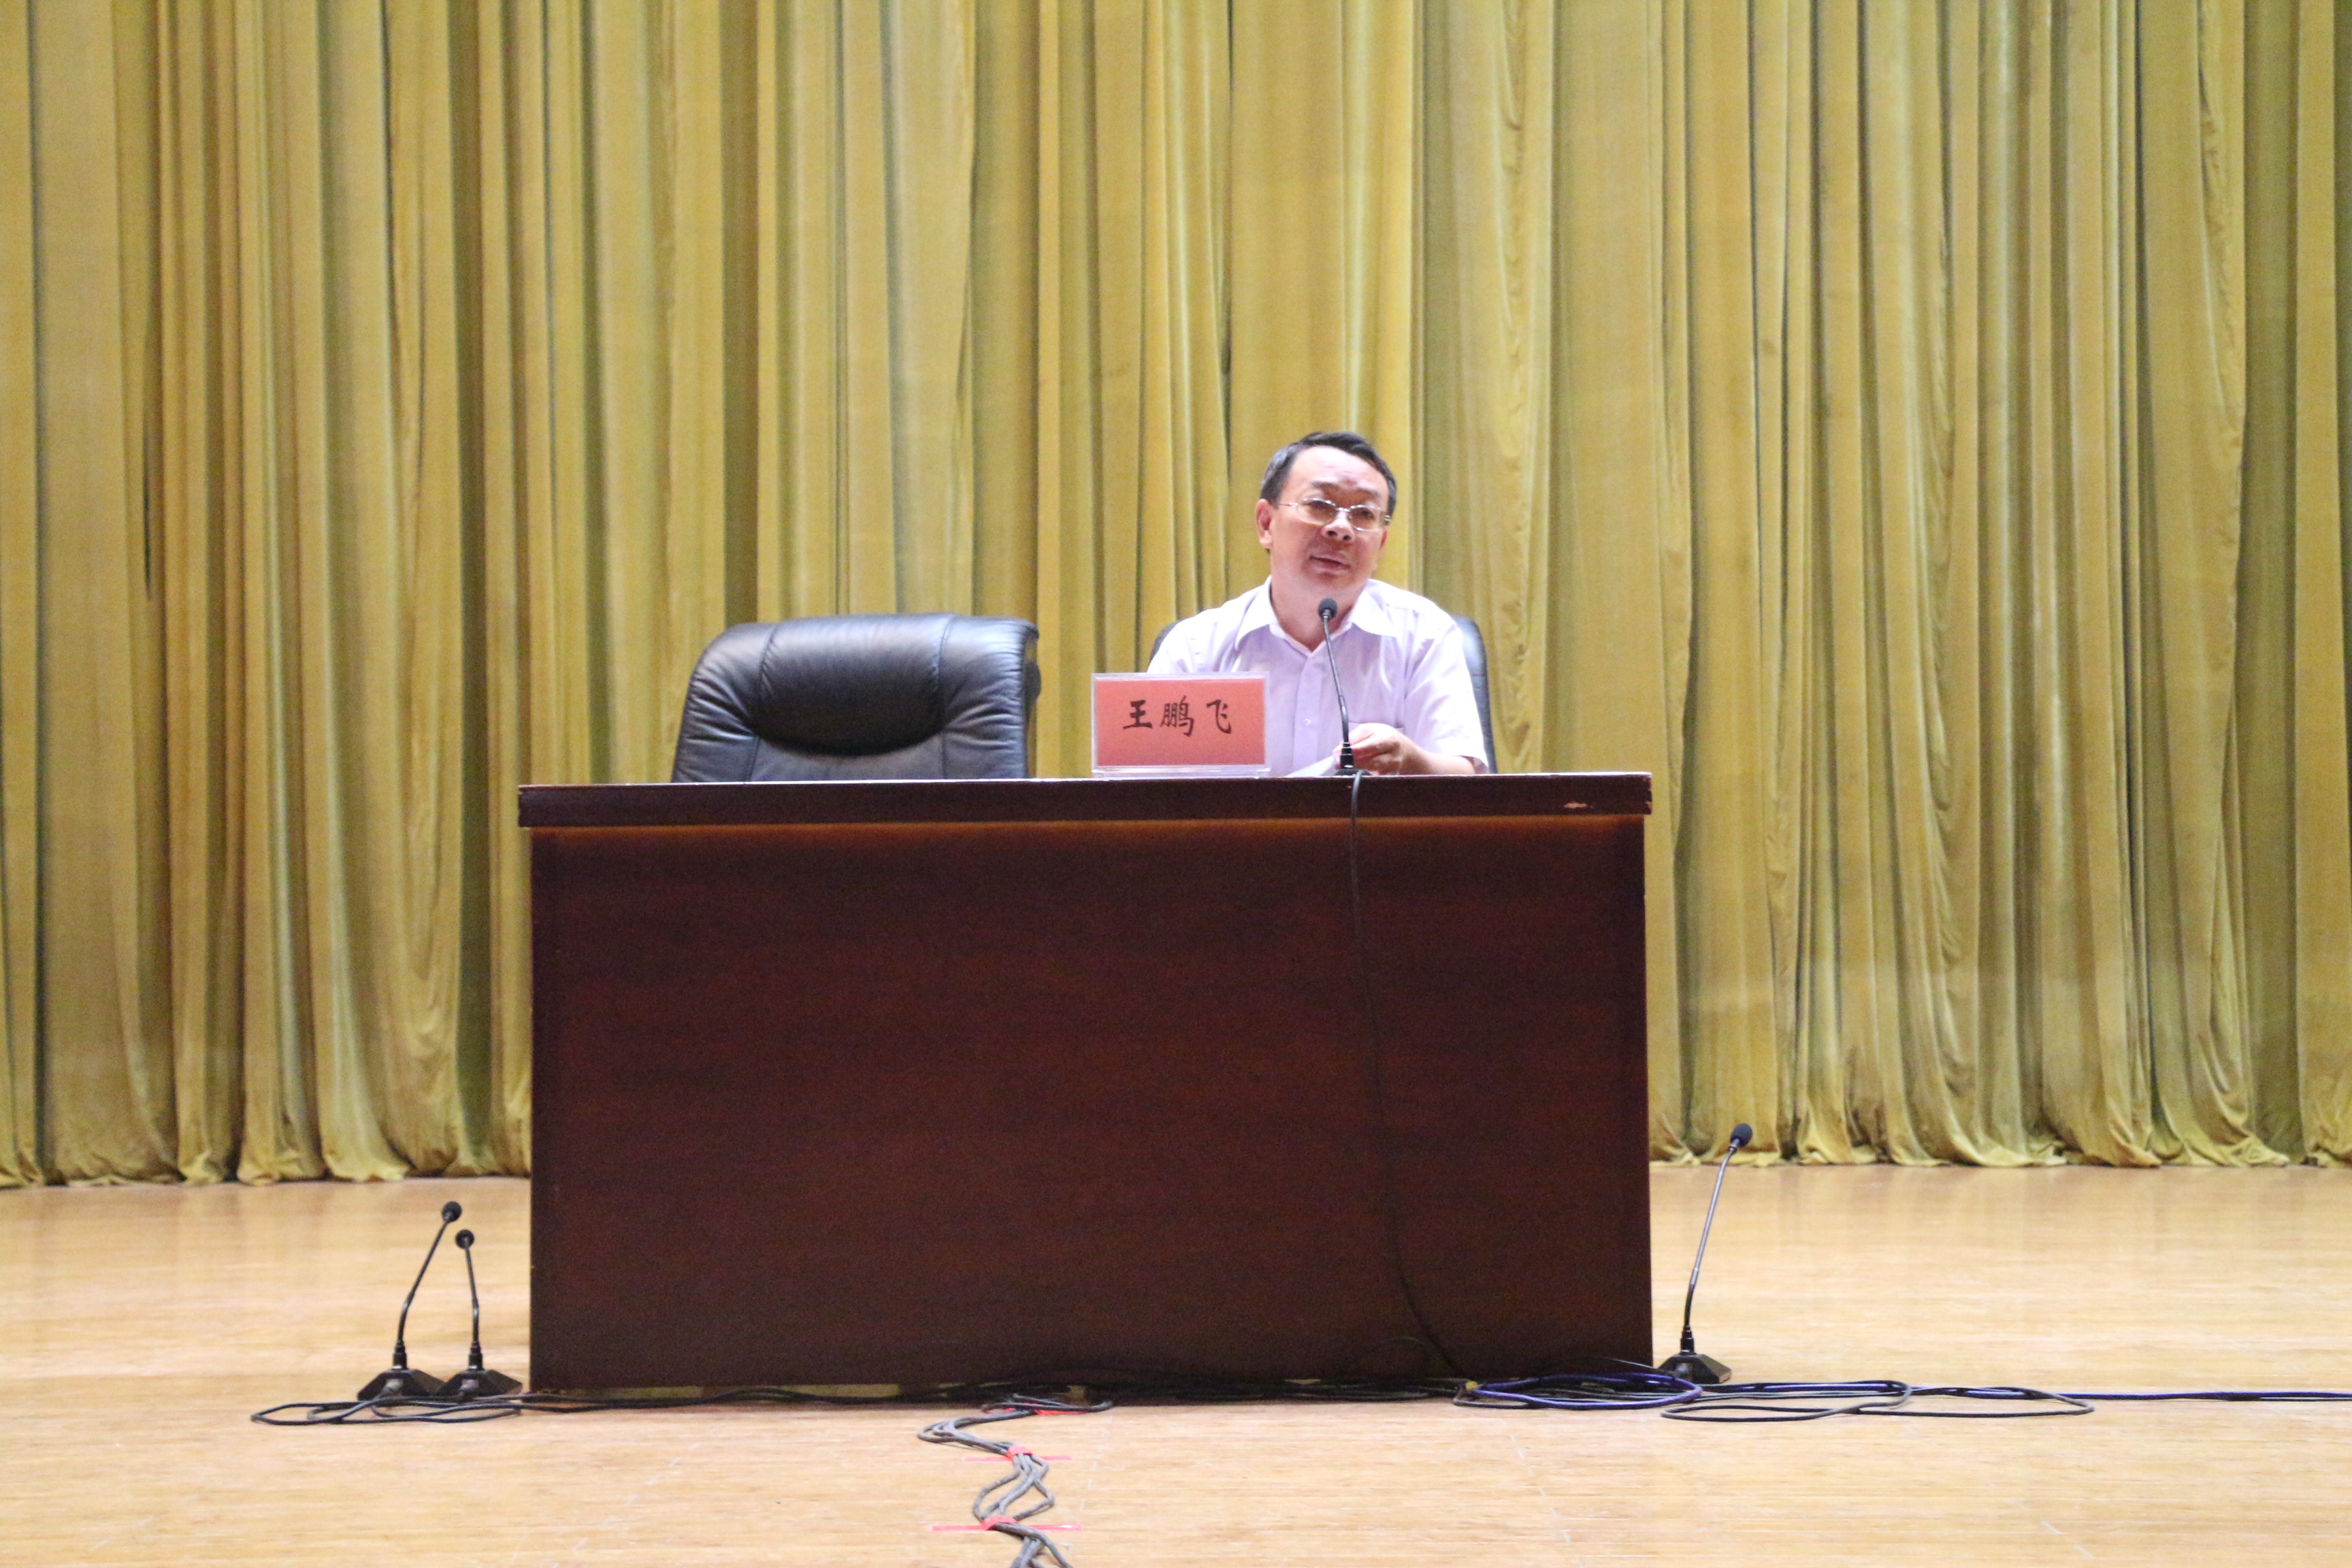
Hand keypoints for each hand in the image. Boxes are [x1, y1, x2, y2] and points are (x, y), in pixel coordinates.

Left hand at [1343, 724, 1474, 774]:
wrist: (1405, 751)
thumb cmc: (1383, 737)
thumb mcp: (1370, 731)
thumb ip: (1354, 738)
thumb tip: (1338, 751)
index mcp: (1389, 739)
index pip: (1373, 745)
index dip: (1356, 750)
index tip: (1340, 753)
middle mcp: (1393, 755)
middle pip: (1374, 762)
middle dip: (1355, 763)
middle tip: (1339, 764)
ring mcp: (1392, 769)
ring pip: (1372, 772)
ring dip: (1355, 770)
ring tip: (1343, 768)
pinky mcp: (1387, 777)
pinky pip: (1372, 778)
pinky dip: (1360, 775)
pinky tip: (1352, 773)